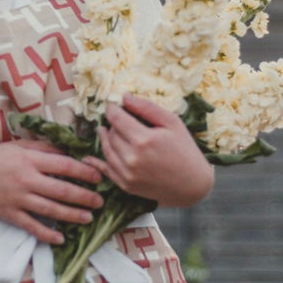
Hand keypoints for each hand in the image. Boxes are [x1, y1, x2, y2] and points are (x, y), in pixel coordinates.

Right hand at [0, 139, 103, 243]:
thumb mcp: (19, 146)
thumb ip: (44, 149)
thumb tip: (70, 151)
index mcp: (30, 160)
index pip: (64, 166)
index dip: (84, 172)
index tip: (98, 177)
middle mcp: (26, 179)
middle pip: (61, 190)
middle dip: (84, 197)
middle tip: (99, 201)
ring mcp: (18, 198)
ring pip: (51, 210)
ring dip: (72, 215)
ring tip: (88, 218)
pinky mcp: (10, 214)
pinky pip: (32, 226)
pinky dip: (47, 234)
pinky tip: (61, 239)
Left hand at [84, 93, 213, 207]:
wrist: (192, 185)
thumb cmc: (185, 149)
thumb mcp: (172, 122)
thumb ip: (147, 108)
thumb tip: (124, 96)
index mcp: (144, 140)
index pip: (116, 118)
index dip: (112, 109)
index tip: (112, 105)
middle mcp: (132, 158)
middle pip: (111, 133)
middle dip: (112, 124)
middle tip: (118, 120)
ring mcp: (128, 174)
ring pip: (106, 149)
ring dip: (105, 138)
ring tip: (105, 131)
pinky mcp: (126, 185)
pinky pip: (106, 170)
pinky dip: (97, 161)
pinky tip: (91, 156)